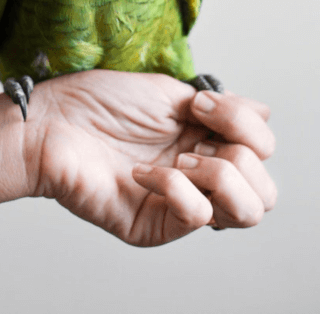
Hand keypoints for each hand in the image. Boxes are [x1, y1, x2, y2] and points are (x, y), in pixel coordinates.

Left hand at [24, 70, 275, 245]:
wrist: (53, 122)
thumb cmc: (102, 101)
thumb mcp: (173, 93)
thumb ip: (225, 109)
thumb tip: (266, 112)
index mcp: (206, 141)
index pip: (263, 151)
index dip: (245, 125)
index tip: (200, 103)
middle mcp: (201, 176)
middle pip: (265, 192)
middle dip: (241, 155)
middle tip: (194, 138)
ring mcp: (180, 204)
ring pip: (246, 212)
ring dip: (219, 175)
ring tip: (178, 159)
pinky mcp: (155, 226)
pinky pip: (197, 217)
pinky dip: (177, 187)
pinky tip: (143, 172)